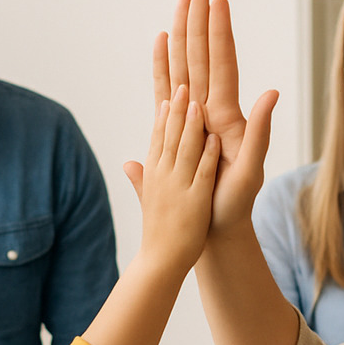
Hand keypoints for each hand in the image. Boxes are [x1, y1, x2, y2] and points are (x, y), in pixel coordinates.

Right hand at [123, 84, 220, 273]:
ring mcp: (178, 187)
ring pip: (184, 149)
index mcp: (153, 175)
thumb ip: (140, 179)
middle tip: (181, 84)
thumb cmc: (157, 232)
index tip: (169, 91)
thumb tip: (128, 163)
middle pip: (169, 136)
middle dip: (176, 109)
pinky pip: (202, 172)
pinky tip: (215, 137)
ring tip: (196, 100)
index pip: (157, 138)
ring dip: (190, 124)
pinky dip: (208, 154)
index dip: (164, 114)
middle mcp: (163, 176)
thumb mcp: (146, 201)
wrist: (160, 261)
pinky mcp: (194, 200)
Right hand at [153, 0, 278, 236]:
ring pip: (186, 64)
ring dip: (184, 32)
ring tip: (182, 1)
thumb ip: (261, 131)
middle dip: (201, 18)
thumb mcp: (253, 169)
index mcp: (225, 116)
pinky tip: (162, 42)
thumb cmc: (235, 204)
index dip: (219, 32)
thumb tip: (271, 93)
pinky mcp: (178, 127)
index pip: (221, 63)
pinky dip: (163, 64)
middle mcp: (209, 109)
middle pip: (202, 54)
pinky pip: (167, 88)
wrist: (217, 227)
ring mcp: (193, 116)